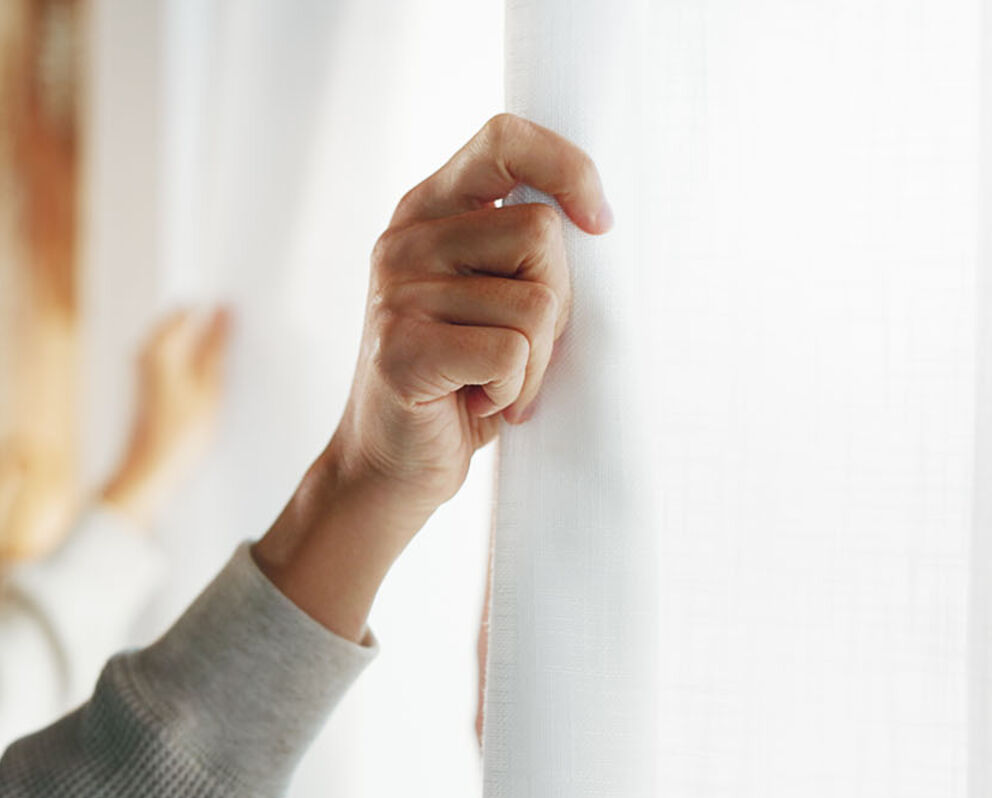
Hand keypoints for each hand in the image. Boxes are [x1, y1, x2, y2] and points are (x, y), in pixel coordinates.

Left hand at [99, 305, 232, 526]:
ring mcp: (146, 371)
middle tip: (240, 340)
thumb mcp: (209, 387)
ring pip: (182, 346)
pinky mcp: (150, 389)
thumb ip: (217, 345)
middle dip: (210, 328)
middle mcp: (146, 353)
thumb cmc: (178, 436)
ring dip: (205, 350)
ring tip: (229, 368)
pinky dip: (196, 367)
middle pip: (184, 325)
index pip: (189, 308)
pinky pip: (178, 364)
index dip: (214, 309)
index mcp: (158, 345)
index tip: (239, 314)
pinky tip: (213, 386)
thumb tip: (225, 309)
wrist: (148, 475)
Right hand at [254, 114, 611, 642]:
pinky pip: (511, 353)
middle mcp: (403, 241)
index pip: (504, 140)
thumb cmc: (462, 378)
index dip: (567, 167)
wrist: (392, 465)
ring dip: (535, 360)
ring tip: (492, 381)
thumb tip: (599, 218)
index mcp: (426, 210)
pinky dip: (513, 391)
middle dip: (557, 302)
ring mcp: (396, 295)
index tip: (598, 223)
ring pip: (535, 303)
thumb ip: (522, 246)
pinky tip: (476, 402)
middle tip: (519, 348)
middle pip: (541, 232)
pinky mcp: (402, 351)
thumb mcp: (491, 293)